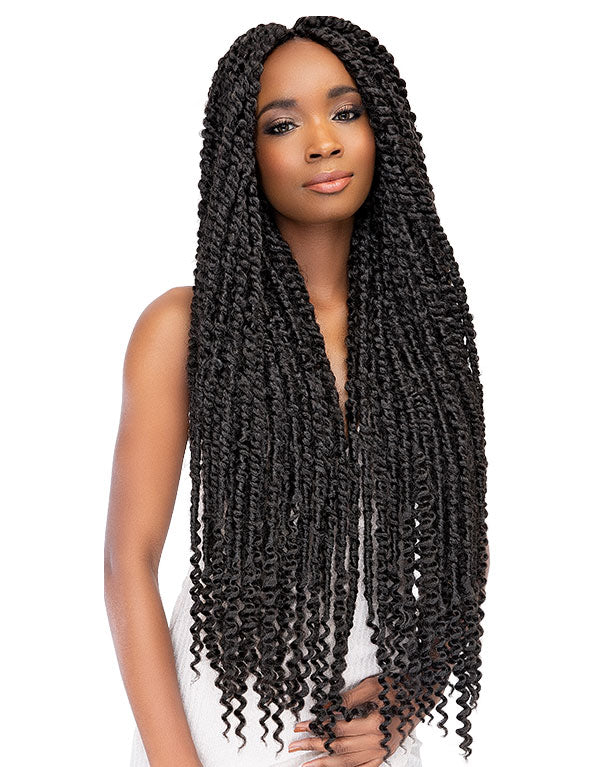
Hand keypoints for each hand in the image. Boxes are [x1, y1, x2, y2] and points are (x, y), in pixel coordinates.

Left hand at [287, 675, 420, 765]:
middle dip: (315, 747)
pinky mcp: (386, 755)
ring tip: (307, 766)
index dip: (317, 727)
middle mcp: (378, 742)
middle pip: (339, 748)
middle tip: (295, 746)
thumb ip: (347, 700)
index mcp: (375, 723)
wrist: (423, 695)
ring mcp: (382, 752)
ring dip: (326, 764)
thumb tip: (323, 709)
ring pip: (349, 763)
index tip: (301, 726)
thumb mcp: (372, 686)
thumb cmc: (399, 687)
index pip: (337, 728)